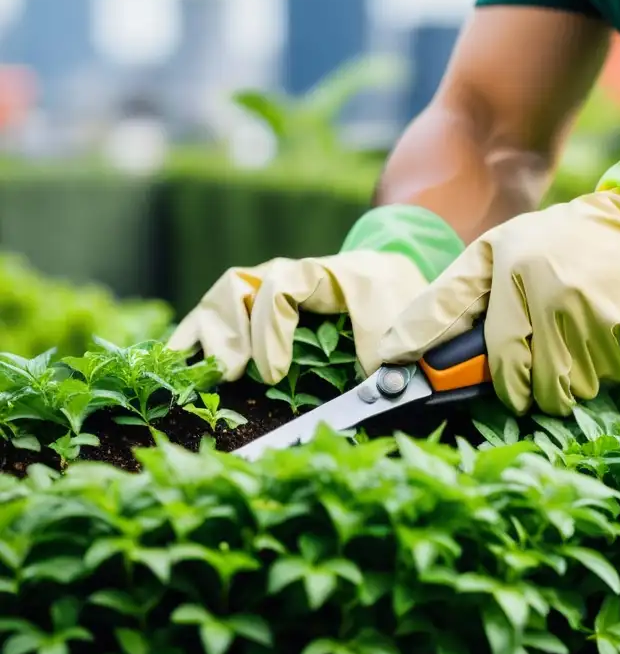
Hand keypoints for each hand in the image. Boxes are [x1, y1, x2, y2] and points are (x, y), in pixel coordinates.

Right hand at [168, 204, 463, 382]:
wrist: (395, 279)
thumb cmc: (400, 303)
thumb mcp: (409, 319)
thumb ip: (394, 345)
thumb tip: (382, 382)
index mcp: (325, 272)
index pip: (281, 286)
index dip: (270, 328)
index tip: (273, 373)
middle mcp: (290, 272)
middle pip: (240, 284)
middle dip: (227, 330)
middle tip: (229, 374)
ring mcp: (271, 283)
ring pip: (224, 294)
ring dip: (207, 332)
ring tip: (193, 372)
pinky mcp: (261, 301)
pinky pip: (221, 308)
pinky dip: (199, 332)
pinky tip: (176, 359)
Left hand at [378, 129, 619, 415]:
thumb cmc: (556, 243)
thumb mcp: (493, 255)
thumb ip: (445, 301)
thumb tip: (395, 352)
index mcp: (517, 273)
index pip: (505, 359)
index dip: (509, 387)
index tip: (514, 394)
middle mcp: (559, 295)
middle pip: (545, 387)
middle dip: (545, 386)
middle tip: (553, 354)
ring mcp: (604, 313)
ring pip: (583, 387)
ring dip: (581, 373)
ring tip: (583, 331)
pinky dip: (615, 360)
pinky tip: (612, 325)